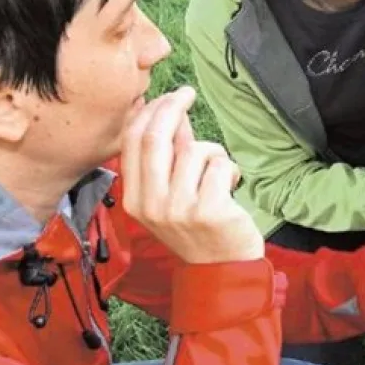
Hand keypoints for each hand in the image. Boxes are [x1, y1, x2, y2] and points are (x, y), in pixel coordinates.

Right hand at [121, 86, 263, 264]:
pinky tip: (231, 186)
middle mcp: (152, 205)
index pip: (133, 143)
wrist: (222, 270)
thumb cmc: (198, 228)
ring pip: (195, 150)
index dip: (150, 112)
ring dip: (213, 153)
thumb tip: (171, 113)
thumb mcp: (171, 194)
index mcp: (136, 200)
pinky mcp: (209, 210)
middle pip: (156, 138)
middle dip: (172, 107)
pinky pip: (221, 165)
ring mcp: (179, 209)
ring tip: (219, 174)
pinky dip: (230, 169)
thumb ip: (169, 156)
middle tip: (187, 94)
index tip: (168, 96)